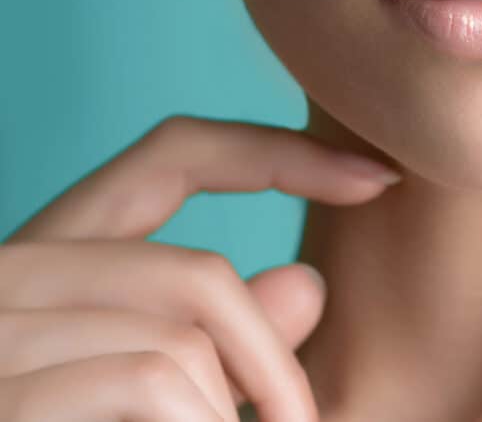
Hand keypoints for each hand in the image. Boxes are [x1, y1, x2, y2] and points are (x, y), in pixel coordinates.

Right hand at [0, 114, 402, 420]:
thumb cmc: (59, 421)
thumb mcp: (137, 390)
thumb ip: (214, 342)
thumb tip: (306, 283)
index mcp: (51, 257)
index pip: (175, 153)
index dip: (279, 154)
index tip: (378, 177)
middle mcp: (12, 272)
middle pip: (197, 272)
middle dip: (271, 366)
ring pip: (180, 339)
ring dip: (229, 415)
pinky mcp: (2, 390)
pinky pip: (151, 380)